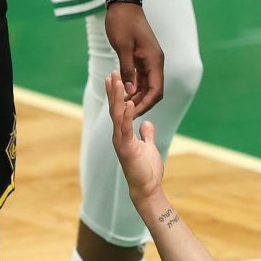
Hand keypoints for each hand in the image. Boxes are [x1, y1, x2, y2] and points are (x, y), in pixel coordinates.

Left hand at [106, 1, 164, 116]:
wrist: (123, 5)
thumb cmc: (122, 23)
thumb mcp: (122, 47)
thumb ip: (127, 70)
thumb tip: (130, 91)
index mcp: (154, 60)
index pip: (156, 90)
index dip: (146, 104)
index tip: (133, 114)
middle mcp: (155, 62)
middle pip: (153, 91)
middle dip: (141, 103)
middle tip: (126, 114)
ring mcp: (149, 60)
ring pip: (147, 85)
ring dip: (136, 96)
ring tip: (122, 106)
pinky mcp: (142, 58)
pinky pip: (140, 77)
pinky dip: (133, 86)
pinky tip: (123, 93)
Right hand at [107, 70, 166, 207]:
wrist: (147, 188)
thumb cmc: (147, 170)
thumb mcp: (148, 147)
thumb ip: (146, 134)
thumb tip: (147, 123)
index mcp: (124, 134)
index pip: (118, 110)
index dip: (116, 94)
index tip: (114, 78)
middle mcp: (119, 136)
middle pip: (114, 108)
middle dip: (113, 90)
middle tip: (112, 72)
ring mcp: (121, 141)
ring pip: (117, 115)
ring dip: (116, 97)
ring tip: (116, 80)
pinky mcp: (127, 148)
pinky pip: (125, 128)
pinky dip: (126, 114)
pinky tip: (127, 102)